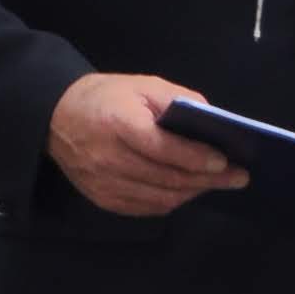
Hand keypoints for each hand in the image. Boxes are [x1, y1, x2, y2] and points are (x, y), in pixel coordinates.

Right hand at [47, 70, 248, 218]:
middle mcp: (107, 157)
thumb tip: (213, 124)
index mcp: (118, 123)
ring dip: (192, 192)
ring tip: (215, 184)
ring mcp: (103, 182)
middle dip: (206, 179)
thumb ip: (180, 100)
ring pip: (159, 197)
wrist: (56, 116)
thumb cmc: (106, 97)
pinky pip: (145, 208)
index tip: (224, 161)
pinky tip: (186, 191)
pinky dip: (171, 202)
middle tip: (237, 178)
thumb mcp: (143, 85)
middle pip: (165, 177)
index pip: (162, 147)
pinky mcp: (101, 198)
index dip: (194, 156)